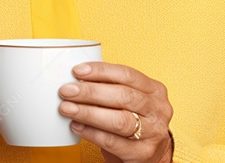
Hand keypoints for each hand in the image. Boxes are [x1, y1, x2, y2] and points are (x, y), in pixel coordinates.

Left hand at [58, 62, 173, 162]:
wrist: (152, 154)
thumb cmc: (135, 121)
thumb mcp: (130, 101)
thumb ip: (110, 88)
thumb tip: (77, 80)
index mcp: (154, 90)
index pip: (127, 74)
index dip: (101, 71)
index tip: (77, 71)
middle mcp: (158, 109)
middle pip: (122, 96)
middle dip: (91, 92)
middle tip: (66, 91)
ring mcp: (153, 132)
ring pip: (118, 120)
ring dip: (88, 113)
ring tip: (66, 108)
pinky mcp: (143, 153)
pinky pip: (112, 141)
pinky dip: (91, 133)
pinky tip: (76, 126)